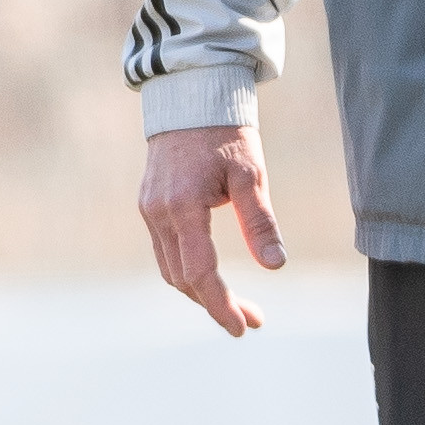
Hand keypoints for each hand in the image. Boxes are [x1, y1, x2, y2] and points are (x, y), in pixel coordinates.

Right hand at [140, 124, 287, 336]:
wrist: (191, 97)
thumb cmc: (226, 132)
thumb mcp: (251, 173)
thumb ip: (259, 220)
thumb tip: (275, 266)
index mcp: (182, 207)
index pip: (199, 272)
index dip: (221, 305)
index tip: (244, 327)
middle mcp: (158, 214)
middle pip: (182, 279)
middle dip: (216, 305)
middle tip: (253, 320)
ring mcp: (149, 210)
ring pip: (170, 270)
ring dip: (202, 292)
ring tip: (240, 306)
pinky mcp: (150, 205)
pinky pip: (166, 252)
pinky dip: (188, 271)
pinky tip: (212, 277)